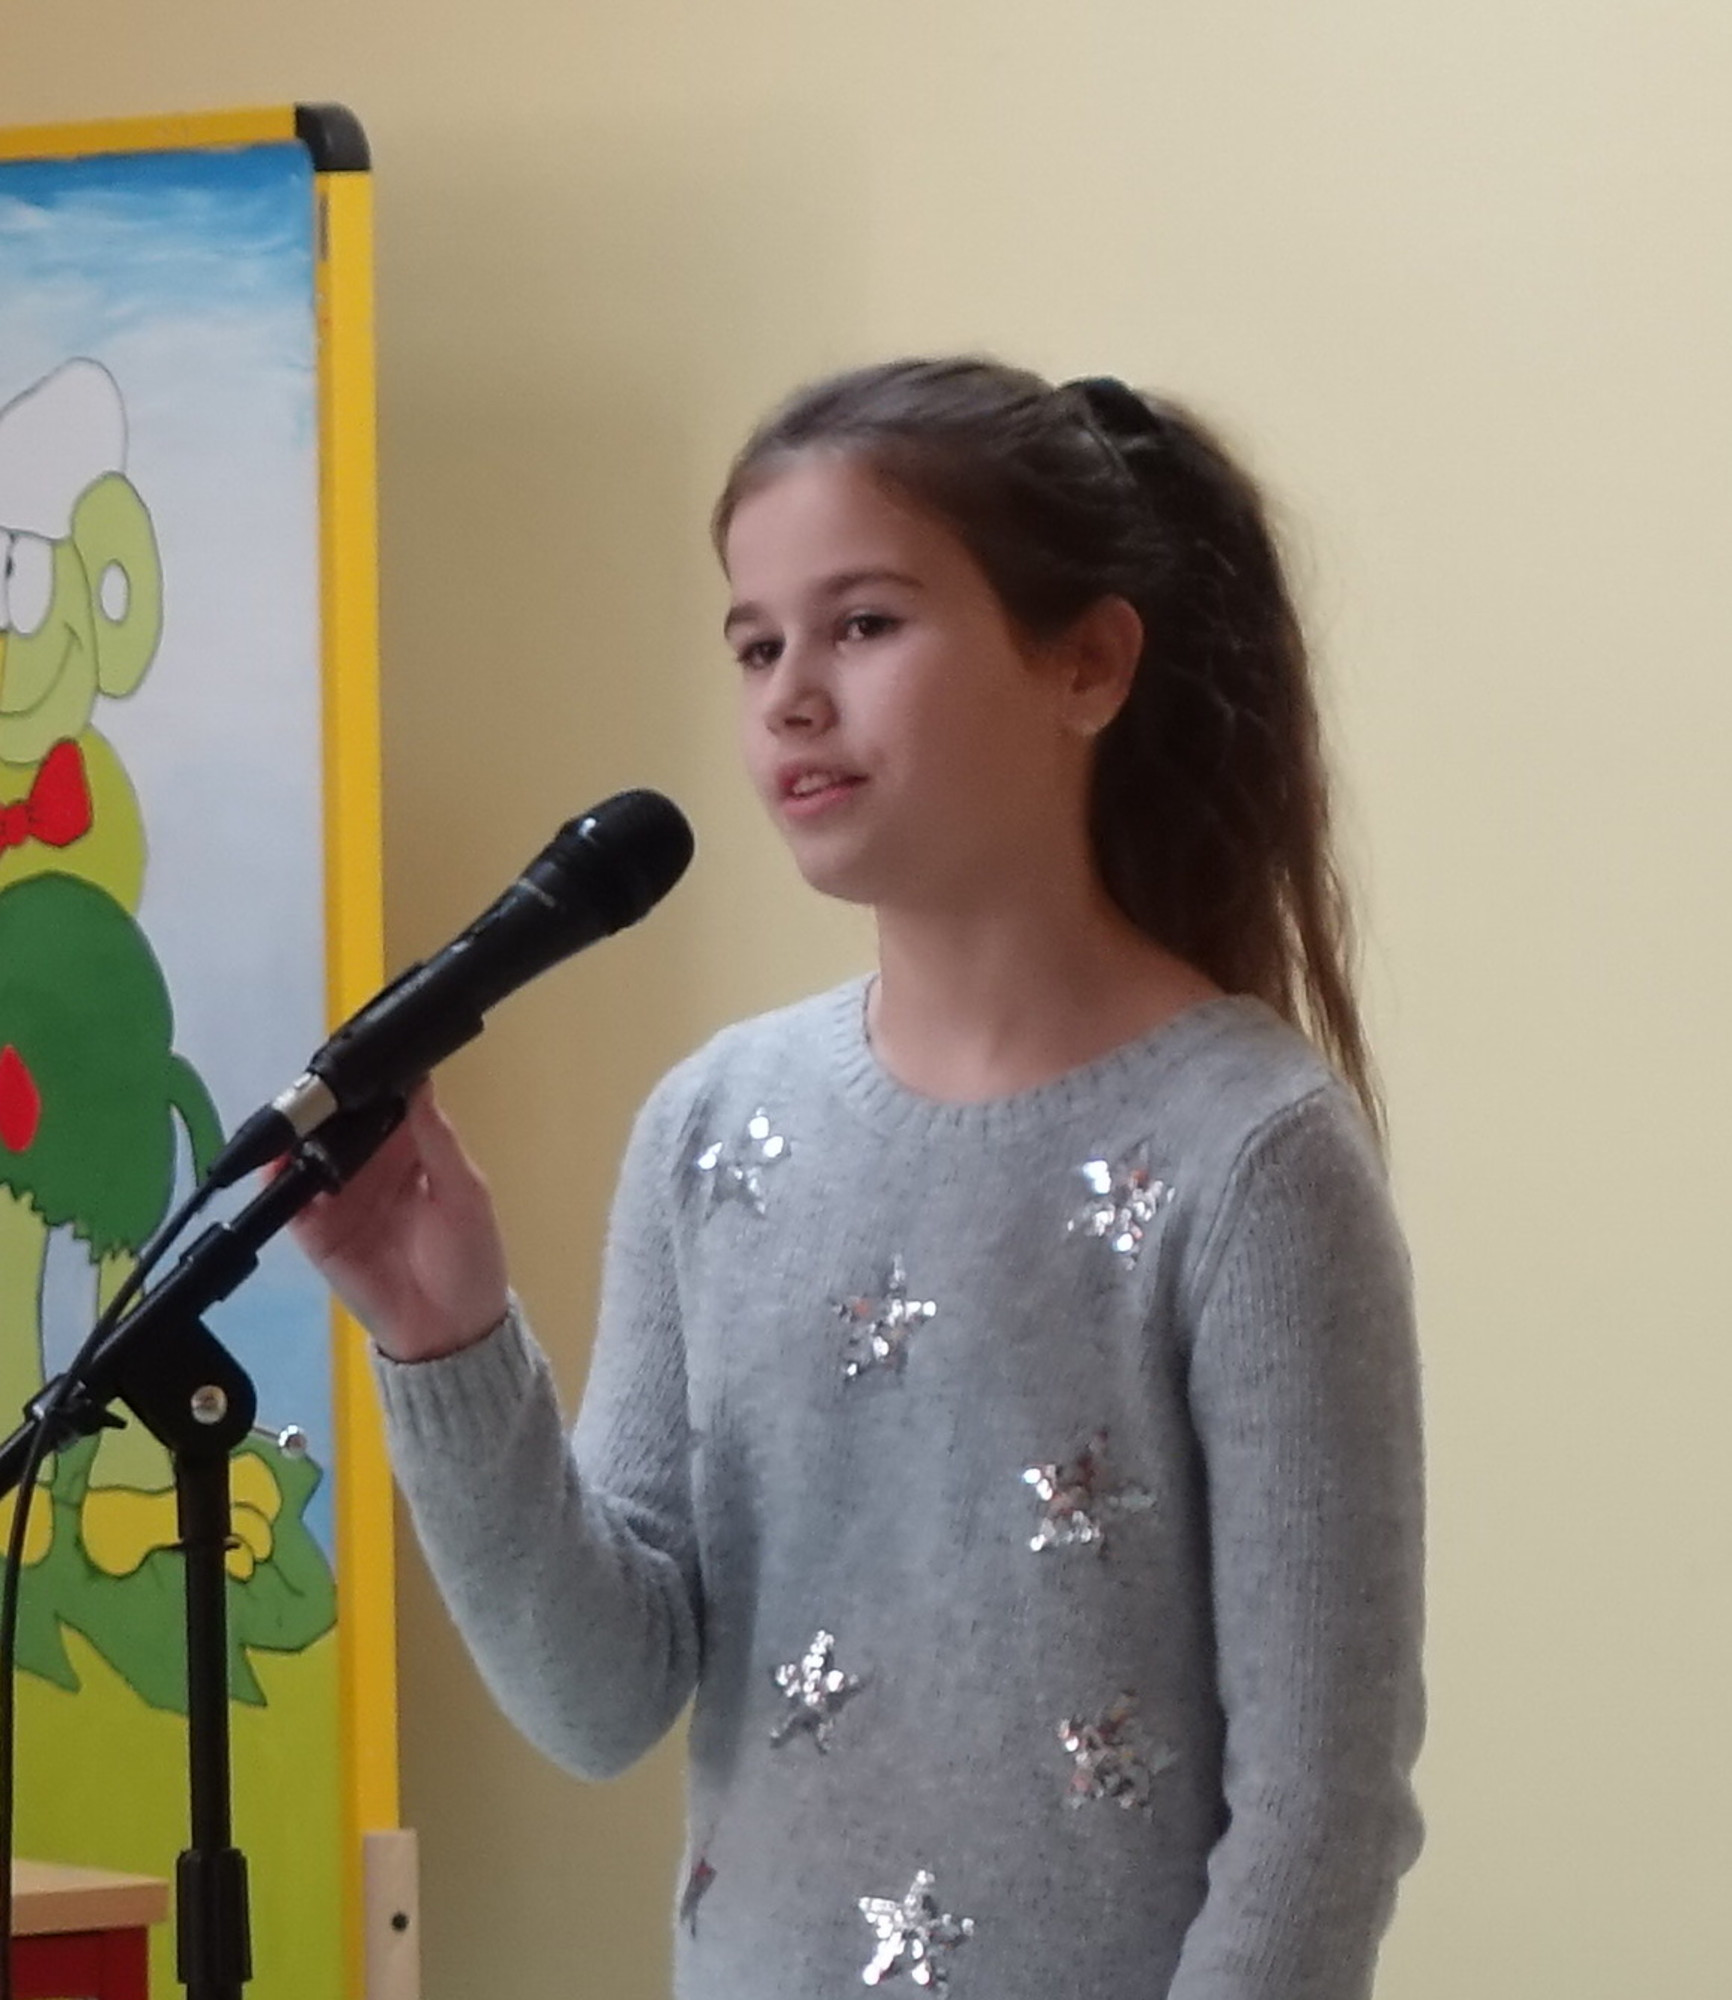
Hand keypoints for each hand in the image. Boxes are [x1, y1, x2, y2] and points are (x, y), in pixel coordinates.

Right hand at [287, 1085, 510, 1362]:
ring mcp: (339, 1196)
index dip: (368, 1080)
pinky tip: (276, 1161)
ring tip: (288, 1117)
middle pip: (338, 1124)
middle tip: (308, 1084)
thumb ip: (437, 1140)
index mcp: (411, 1148)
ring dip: (296, 1135)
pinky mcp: (314, 1230)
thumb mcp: (465, 1193)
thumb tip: (419, 1081)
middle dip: (322, 1104)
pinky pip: (290, 1199)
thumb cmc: (469, 1256)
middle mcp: (370, 1165)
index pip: (383, 1103)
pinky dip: (278, 1179)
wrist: (447, 1330)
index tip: (351, 1054)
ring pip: (308, 1154)